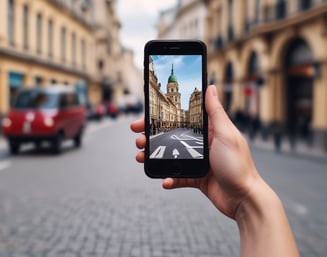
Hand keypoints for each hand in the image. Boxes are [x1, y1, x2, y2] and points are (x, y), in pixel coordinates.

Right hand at [130, 85, 261, 219]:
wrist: (244, 199)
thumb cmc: (239, 166)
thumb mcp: (225, 134)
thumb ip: (215, 112)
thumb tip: (210, 87)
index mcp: (210, 131)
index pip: (182, 119)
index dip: (163, 117)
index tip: (146, 116)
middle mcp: (202, 145)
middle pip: (172, 137)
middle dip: (153, 137)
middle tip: (138, 138)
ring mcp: (199, 161)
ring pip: (171, 156)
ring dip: (155, 157)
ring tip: (142, 156)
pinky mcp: (196, 178)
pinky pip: (178, 176)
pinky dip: (169, 178)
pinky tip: (164, 180)